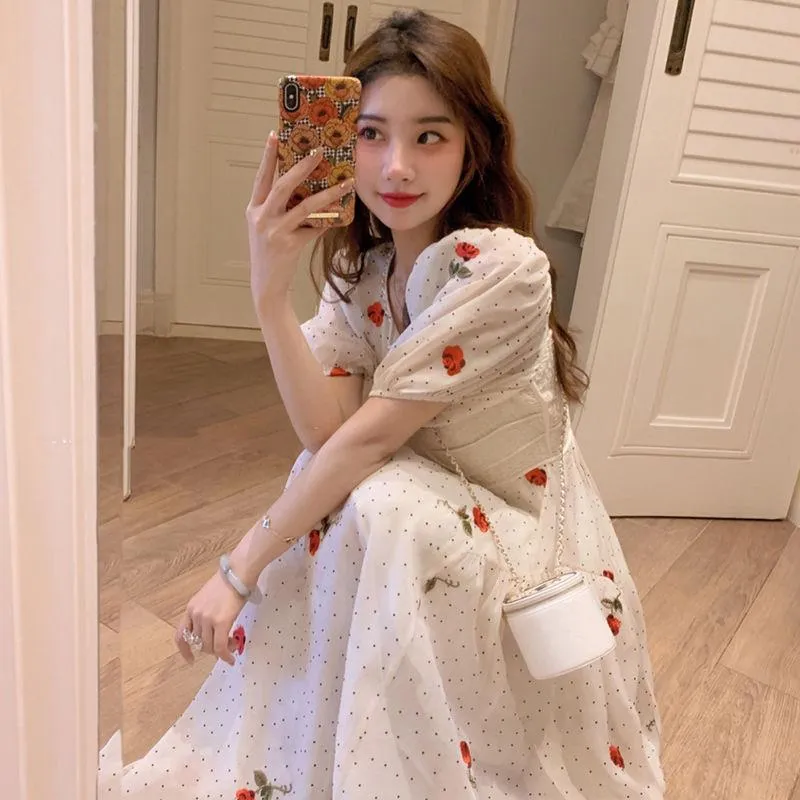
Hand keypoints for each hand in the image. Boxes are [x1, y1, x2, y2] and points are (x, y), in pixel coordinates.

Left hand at [174, 570, 247, 665]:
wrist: (239, 572)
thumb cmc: (229, 581)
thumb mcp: (209, 597)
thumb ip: (207, 613)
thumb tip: (214, 630)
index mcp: (191, 608)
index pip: (181, 635)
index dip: (184, 650)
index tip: (190, 660)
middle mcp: (195, 614)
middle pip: (198, 643)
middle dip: (211, 649)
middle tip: (225, 647)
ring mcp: (207, 618)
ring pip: (209, 647)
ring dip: (221, 651)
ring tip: (232, 646)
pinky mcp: (221, 622)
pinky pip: (220, 646)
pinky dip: (225, 655)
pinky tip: (231, 659)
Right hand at [247, 132, 354, 313]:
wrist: (267, 285)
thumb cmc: (271, 254)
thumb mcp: (269, 228)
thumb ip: (282, 210)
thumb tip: (310, 190)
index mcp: (253, 209)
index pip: (261, 178)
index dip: (268, 156)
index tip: (274, 135)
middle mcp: (260, 217)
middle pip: (282, 185)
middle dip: (301, 167)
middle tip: (318, 151)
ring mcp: (273, 231)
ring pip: (304, 206)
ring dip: (327, 194)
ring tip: (345, 183)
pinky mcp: (288, 245)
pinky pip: (313, 228)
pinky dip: (327, 221)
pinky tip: (340, 214)